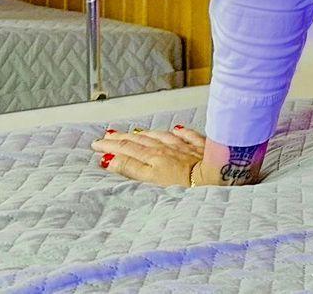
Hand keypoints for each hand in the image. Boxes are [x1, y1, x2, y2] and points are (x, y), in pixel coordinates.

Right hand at [89, 124, 205, 186]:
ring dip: (146, 134)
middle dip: (122, 137)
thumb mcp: (151, 179)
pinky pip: (188, 135)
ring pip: (161, 136)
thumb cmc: (185, 183)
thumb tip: (110, 160)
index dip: (110, 146)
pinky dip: (180, 132)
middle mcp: (166, 148)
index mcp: (153, 157)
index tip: (97, 144)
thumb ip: (131, 168)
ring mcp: (184, 146)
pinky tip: (177, 129)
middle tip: (108, 135)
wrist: (215, 175)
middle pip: (141, 140)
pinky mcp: (200, 146)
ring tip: (136, 132)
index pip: (127, 148)